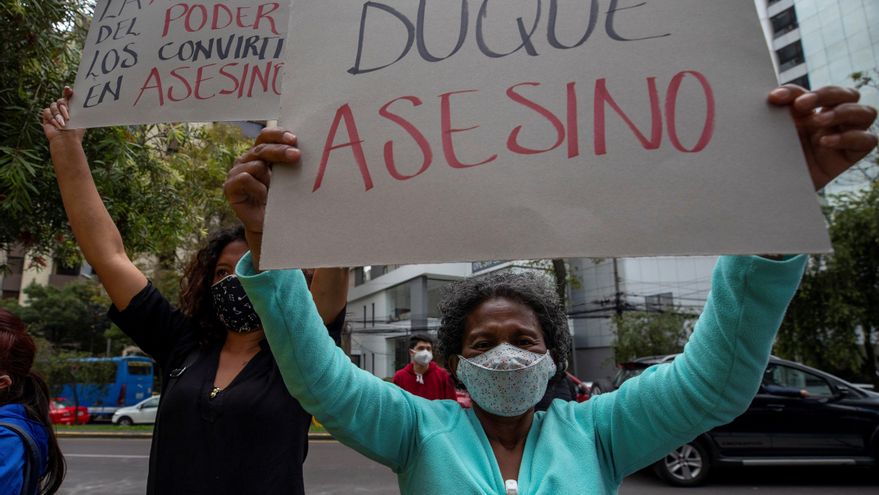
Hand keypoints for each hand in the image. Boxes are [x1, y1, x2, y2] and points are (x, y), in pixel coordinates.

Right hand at [41, 87, 84, 142]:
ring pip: (53, 105)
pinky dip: (52, 118)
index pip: (69, 96)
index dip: (68, 91)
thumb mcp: (80, 118)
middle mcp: (63, 109)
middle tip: (68, 117)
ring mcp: (55, 112)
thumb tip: (83, 100)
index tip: (68, 89)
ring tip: (64, 124)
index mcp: (72, 108)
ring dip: (59, 115)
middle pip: (61, 100)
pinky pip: (47, 111)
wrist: (67, 140)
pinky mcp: (47, 116)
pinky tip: (57, 125)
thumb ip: (79, 108)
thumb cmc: (76, 131)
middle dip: (64, 107)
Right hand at [224, 128, 299, 267]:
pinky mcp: (230, 187)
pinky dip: (257, 187)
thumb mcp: (288, 178)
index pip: (266, 136)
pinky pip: (245, 178)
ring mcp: (236, 172)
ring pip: (256, 164)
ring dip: (269, 177)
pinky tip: (264, 197)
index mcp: (260, 153)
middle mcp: (247, 160)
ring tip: (275, 191)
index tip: (295, 139)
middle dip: (280, 151)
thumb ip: (291, 162)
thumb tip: (312, 147)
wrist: (271, 226)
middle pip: (262, 148)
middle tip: (297, 156)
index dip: (278, 135)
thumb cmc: (283, 200)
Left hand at [768, 85, 876, 190]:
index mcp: (819, 109)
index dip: (802, 91)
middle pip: (850, 94)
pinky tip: (825, 141)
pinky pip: (867, 141)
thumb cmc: (776, 154)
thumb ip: (781, 109)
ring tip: (818, 121)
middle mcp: (837, 120)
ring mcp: (847, 136)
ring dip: (843, 112)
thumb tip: (775, 95)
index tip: (776, 98)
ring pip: (867, 113)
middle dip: (827, 95)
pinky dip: (849, 137)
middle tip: (801, 105)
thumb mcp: (778, 128)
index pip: (821, 90)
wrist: (774, 184)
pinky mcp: (851, 156)